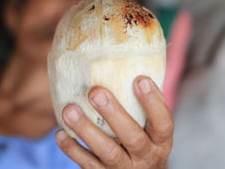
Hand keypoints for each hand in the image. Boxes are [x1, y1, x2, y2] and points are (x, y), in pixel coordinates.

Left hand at [56, 76, 173, 168]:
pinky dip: (73, 150)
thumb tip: (131, 65)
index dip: (153, 102)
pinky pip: (88, 165)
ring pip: (108, 152)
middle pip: (132, 137)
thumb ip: (145, 108)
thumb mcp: (152, 130)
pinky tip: (61, 134)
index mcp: (161, 142)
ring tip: (70, 110)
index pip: (163, 123)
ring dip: (87, 130)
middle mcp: (146, 157)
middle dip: (114, 114)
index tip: (140, 79)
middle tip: (96, 92)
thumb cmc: (144, 142)